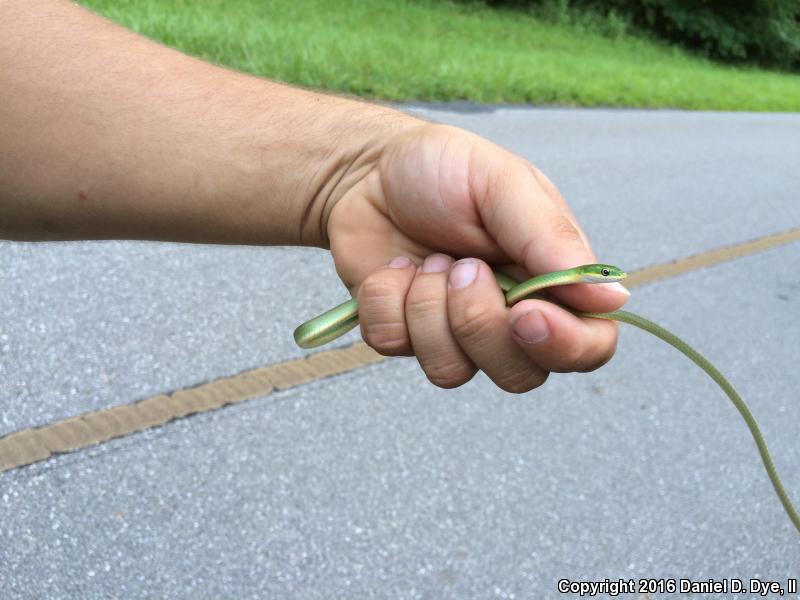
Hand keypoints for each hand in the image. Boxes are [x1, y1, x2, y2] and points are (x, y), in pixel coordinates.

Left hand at [326, 123, 628, 391]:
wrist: (368, 169)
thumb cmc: (446, 168)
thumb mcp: (503, 182)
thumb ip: (552, 239)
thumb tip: (612, 299)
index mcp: (550, 281)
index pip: (588, 345)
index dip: (564, 346)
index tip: (525, 314)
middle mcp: (507, 317)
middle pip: (520, 375)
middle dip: (479, 322)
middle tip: (461, 265)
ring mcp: (452, 332)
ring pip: (452, 371)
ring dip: (427, 307)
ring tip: (426, 261)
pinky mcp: (403, 334)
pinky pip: (394, 346)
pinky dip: (385, 301)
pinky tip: (392, 269)